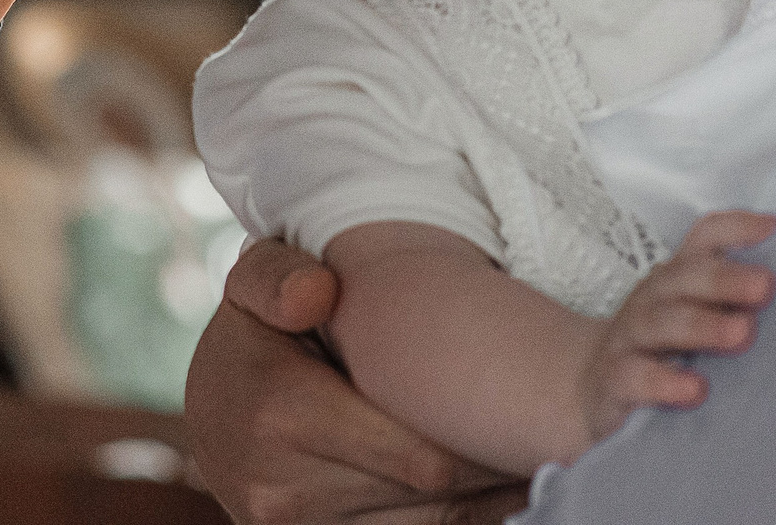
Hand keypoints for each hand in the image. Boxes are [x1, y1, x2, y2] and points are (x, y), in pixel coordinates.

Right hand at [185, 240, 525, 524]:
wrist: (210, 413)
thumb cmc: (256, 336)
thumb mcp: (256, 283)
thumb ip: (278, 277)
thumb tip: (317, 294)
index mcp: (278, 414)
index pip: (415, 454)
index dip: (481, 440)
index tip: (535, 415)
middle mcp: (284, 489)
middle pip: (429, 494)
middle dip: (492, 466)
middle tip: (565, 440)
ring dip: (485, 502)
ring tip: (542, 468)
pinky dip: (462, 521)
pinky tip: (502, 495)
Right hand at [579, 210, 775, 442]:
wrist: (591, 385)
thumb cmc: (658, 346)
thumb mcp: (691, 313)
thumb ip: (734, 300)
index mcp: (678, 277)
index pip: (704, 238)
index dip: (738, 229)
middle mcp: (653, 298)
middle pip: (685, 277)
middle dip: (725, 279)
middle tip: (766, 287)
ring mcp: (631, 337)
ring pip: (662, 323)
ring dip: (702, 326)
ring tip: (741, 335)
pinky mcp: (616, 378)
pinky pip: (637, 376)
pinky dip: (665, 382)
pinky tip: (695, 390)